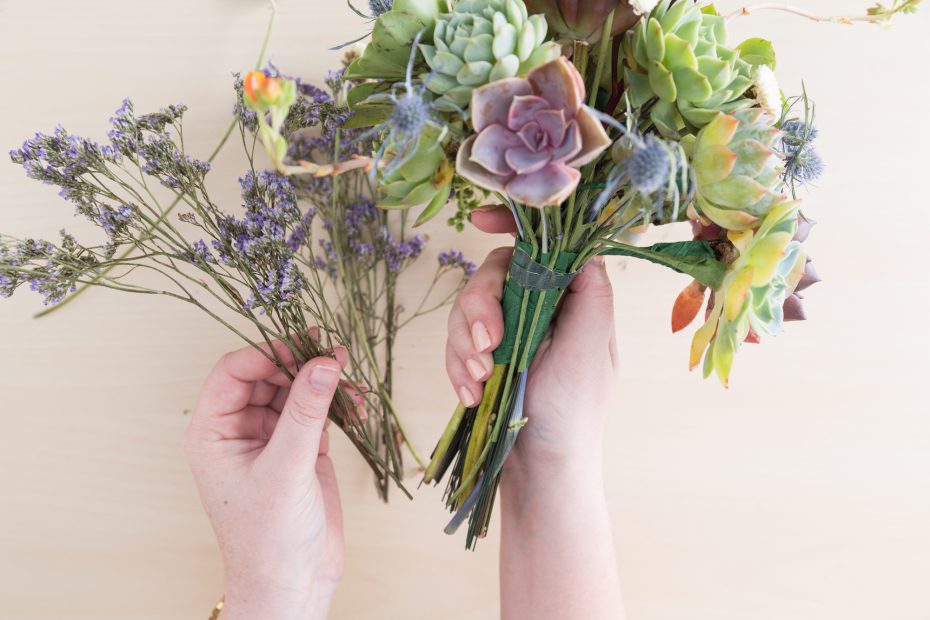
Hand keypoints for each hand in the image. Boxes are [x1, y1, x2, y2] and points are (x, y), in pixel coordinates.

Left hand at [184, 339, 348, 619]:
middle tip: (335, 356)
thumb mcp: (285, 469)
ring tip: (351, 380)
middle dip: (301, 364)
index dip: (268, 353)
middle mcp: (238, 430)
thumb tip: (323, 362)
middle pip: (267, 376)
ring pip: (295, 390)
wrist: (293, 583)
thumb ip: (305, 412)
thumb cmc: (269, 538)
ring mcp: (271, 439)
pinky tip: (355, 404)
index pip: (234, 372)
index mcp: (213, 432)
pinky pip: (316, 411)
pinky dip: (336, 404)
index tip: (304, 347)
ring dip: (323, 382)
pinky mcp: (300, 449)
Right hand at [445, 206, 618, 477]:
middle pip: (492, 273)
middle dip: (479, 306)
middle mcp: (538, 307)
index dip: (509, 225)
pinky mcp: (483, 355)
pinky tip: (470, 394)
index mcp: (570, 298)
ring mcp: (508, 331)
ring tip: (479, 379)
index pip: (541, 245)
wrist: (542, 467)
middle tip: (487, 345)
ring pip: (466, 307)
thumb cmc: (575, 411)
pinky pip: (455, 342)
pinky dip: (457, 366)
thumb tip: (582, 244)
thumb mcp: (591, 349)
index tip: (479, 222)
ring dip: (464, 343)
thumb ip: (590, 294)